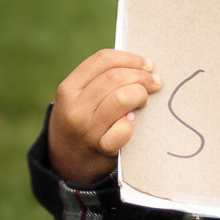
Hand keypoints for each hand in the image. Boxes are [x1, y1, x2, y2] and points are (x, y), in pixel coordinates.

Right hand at [46, 49, 163, 185]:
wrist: (65, 160)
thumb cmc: (80, 120)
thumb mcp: (77, 97)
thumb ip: (99, 80)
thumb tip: (141, 65)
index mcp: (69, 88)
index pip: (103, 60)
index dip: (130, 58)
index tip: (147, 64)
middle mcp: (75, 107)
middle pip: (115, 77)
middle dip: (142, 76)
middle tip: (154, 82)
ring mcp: (87, 128)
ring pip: (121, 98)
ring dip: (140, 95)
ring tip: (143, 100)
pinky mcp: (101, 147)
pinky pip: (124, 128)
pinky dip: (132, 122)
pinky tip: (134, 120)